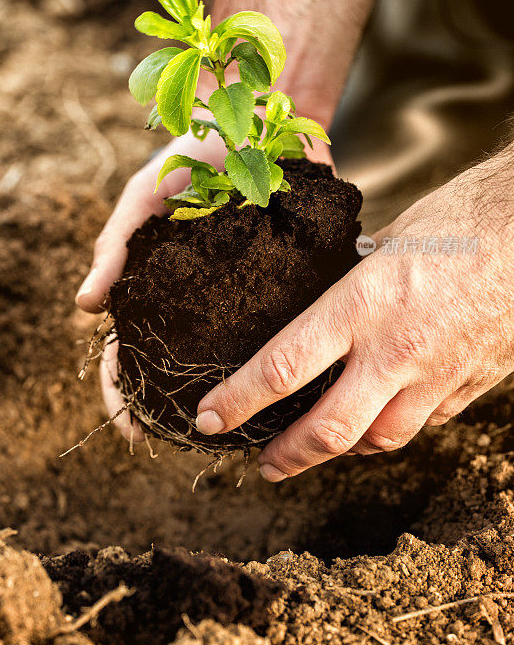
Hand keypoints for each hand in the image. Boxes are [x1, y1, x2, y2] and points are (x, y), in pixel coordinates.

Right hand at [76, 122, 333, 441]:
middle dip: (174, 406)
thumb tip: (86, 307)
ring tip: (235, 427)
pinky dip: (278, 357)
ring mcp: (244, 292)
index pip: (128, 349)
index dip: (122, 391)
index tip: (131, 427)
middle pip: (178, 363)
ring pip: (231, 355)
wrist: (262, 116)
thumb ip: (115, 244)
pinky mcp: (288, 281)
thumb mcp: (145, 194)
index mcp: (158, 284)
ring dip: (229, 392)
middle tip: (184, 438)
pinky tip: (285, 385)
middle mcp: (200, 297)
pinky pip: (282, 327)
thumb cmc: (192, 153)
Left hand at [195, 146, 513, 480]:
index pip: (283, 367)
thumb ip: (353, 283)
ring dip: (343, 450)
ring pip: (380, 440)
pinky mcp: (471, 385)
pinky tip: (381, 419)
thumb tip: (327, 302)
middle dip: (286, 455)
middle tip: (263, 463)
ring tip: (318, 447)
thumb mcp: (387, 239)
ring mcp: (438, 374)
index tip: (211, 418)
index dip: (239, 400)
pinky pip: (426, 424)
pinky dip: (394, 428)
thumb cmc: (461, 219)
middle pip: (329, 429)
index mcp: (363, 304)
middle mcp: (396, 350)